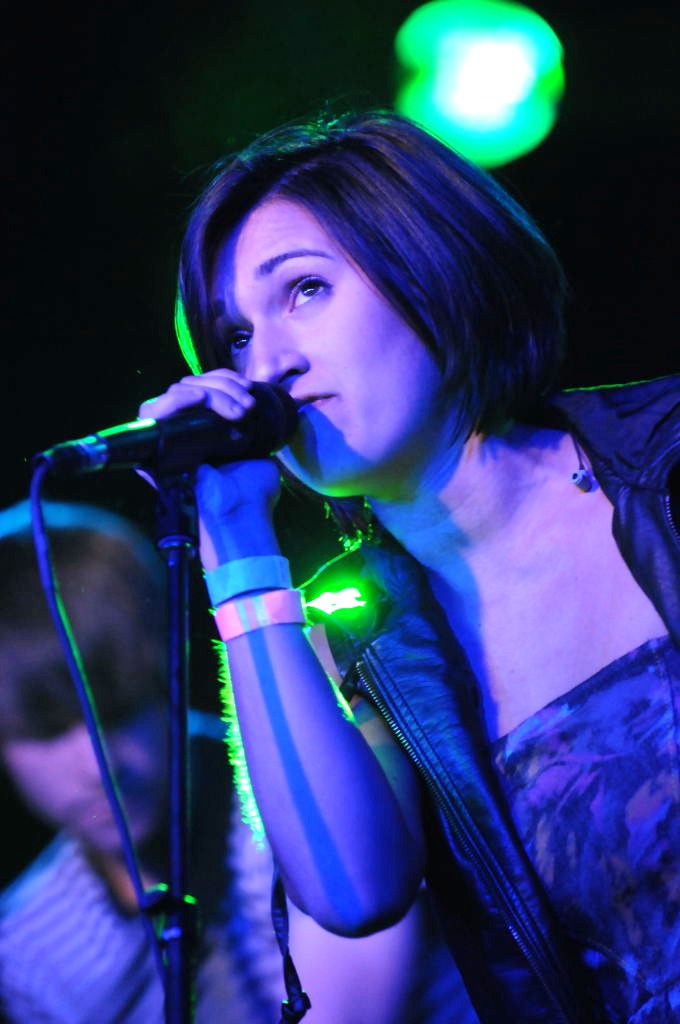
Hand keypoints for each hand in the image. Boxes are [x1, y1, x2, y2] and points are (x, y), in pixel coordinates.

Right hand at [140, 370, 282, 565]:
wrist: (239, 513)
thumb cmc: (252, 492)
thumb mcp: (257, 449)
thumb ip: (248, 427)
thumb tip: (247, 403)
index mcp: (205, 432)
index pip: (204, 389)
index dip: (224, 381)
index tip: (248, 389)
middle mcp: (183, 432)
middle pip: (191, 386)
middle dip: (223, 386)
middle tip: (247, 406)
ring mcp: (166, 437)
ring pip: (177, 392)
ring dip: (211, 393)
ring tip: (237, 411)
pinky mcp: (152, 444)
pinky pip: (153, 410)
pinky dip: (179, 399)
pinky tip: (201, 399)